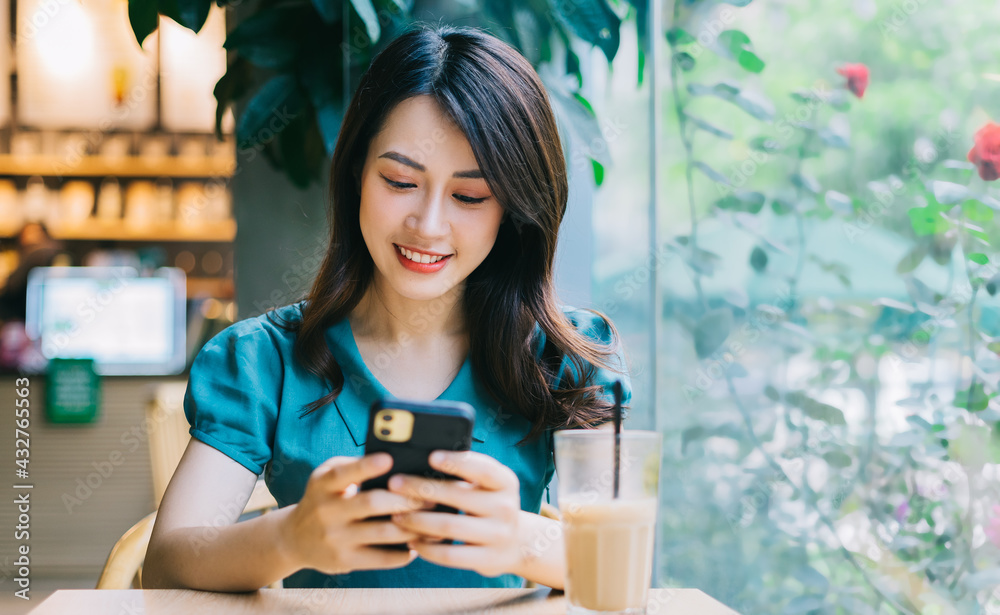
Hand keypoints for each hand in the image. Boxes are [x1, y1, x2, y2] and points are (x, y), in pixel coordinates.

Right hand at [279, 453, 429, 575]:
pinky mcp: (344, 560)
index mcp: (323, 484)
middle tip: (431, 497)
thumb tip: (395, 463)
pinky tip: (417, 545)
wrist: (294, 538)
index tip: (389, 458)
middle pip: (372, 503)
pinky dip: (403, 553)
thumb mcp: (326, 477)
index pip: (344, 473)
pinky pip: (381, 558)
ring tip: (433, 521)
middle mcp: (327, 511)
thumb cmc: (322, 498)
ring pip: (383, 532)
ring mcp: (335, 538)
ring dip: (413, 527)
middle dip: (406, 499)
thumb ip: (352, 467)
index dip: (366, 466)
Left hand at [387, 450, 521, 577]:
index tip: (430, 456)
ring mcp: (498, 535)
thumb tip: (424, 459)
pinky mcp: (488, 559)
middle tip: (395, 483)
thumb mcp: (489, 486)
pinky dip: (427, 548)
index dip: (457, 462)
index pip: (482, 468)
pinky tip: (412, 541)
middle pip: (458, 496)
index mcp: (505, 482)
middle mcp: (505, 507)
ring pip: (450, 526)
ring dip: (418, 520)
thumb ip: (467, 473)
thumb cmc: (490, 505)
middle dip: (422, 488)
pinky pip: (450, 555)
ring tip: (396, 515)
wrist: (517, 543)